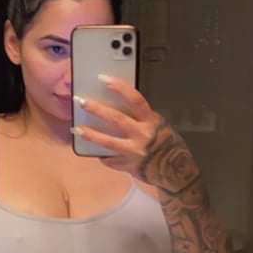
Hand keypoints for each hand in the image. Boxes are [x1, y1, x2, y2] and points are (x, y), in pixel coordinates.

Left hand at [74, 76, 197, 191]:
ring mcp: (133, 152)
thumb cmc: (169, 145)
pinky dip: (103, 156)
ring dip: (90, 135)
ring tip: (76, 128)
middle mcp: (142, 135)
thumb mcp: (160, 127)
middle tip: (80, 101)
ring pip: (107, 142)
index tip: (103, 79)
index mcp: (152, 121)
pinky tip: (97, 152)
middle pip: (116, 119)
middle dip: (96, 109)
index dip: (119, 88)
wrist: (177, 173)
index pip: (135, 100)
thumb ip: (142, 119)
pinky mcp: (128, 166)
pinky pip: (110, 160)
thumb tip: (120, 108)